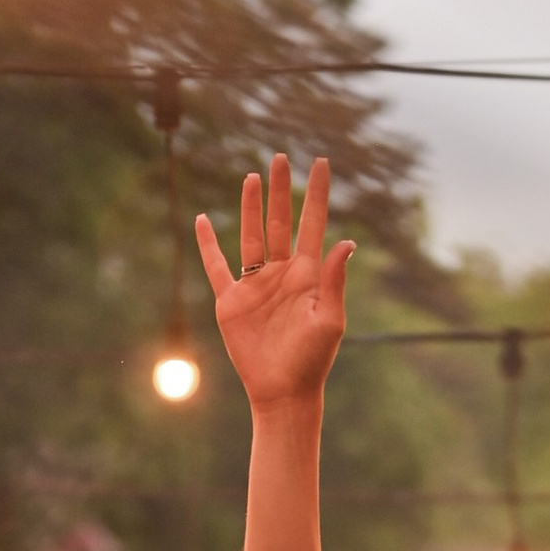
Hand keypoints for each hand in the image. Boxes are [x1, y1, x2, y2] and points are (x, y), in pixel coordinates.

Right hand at [195, 155, 352, 412]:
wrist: (282, 393)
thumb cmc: (312, 361)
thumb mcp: (329, 321)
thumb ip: (333, 281)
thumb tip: (346, 243)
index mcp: (308, 275)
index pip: (313, 224)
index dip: (317, 194)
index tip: (322, 163)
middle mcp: (282, 274)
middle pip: (281, 221)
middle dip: (281, 189)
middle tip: (281, 157)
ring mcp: (256, 285)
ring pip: (251, 235)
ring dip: (250, 207)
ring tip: (252, 177)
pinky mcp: (232, 301)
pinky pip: (217, 266)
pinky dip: (208, 244)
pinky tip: (202, 220)